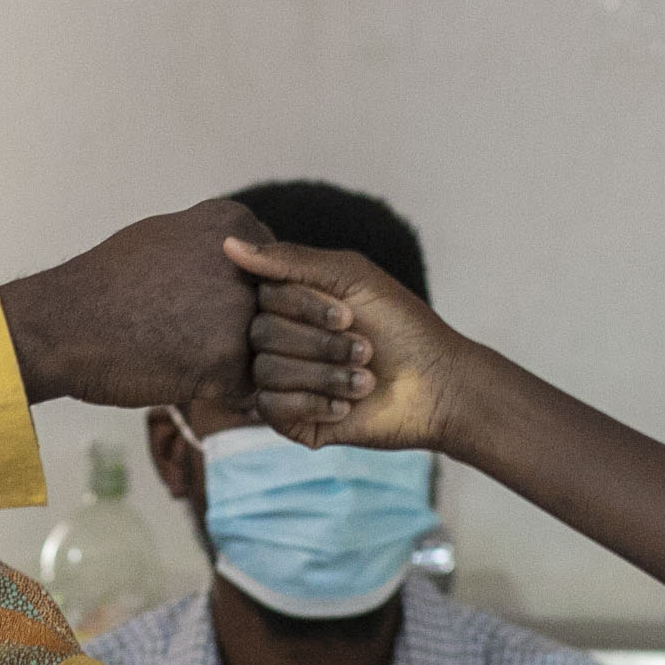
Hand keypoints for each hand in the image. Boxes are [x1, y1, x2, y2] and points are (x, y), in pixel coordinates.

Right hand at [0, 200, 274, 409]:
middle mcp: (247, 261)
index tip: (195, 305)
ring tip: (182, 353)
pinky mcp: (228, 359)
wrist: (60, 324)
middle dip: (245, 330)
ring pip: (266, 349)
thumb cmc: (107, 284)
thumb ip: (219, 246)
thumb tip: (259, 262)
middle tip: (189, 335)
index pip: (274, 270)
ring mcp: (240, 310)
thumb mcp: (169, 236)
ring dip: (236, 361)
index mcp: (234, 224)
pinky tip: (178, 374)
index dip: (240, 298)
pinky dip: (219, 390)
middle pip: (276, 309)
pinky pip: (247, 386)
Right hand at [221, 238, 481, 449]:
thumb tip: (226, 244)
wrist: (437, 386)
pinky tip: (346, 406)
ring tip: (365, 379)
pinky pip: (269, 407)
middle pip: (259, 334)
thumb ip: (290, 260)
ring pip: (264, 371)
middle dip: (319, 343)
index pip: (261, 296)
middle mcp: (280, 339)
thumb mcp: (350, 276)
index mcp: (290, 302)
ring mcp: (283, 380)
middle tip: (365, 348)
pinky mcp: (290, 421)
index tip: (350, 314)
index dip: (304, 306)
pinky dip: (311, 403)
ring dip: (323, 374)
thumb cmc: (401, 324)